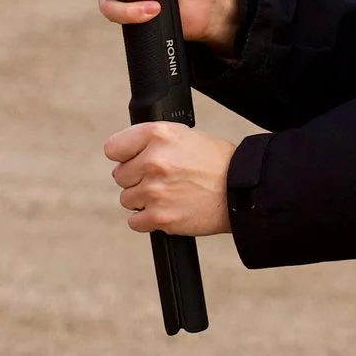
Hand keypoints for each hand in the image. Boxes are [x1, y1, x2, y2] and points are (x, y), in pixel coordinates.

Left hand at [105, 122, 233, 236]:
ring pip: (127, 199)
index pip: (113, 148)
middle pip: (119, 176)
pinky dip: (147, 220)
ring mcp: (155, 191)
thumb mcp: (183, 135)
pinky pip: (135, 221)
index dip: (125, 155)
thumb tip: (124, 155)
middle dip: (137, 179)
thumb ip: (151, 142)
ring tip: (169, 194)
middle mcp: (153, 161)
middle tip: (162, 179)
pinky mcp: (160, 217)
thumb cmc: (216, 162)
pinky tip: (167, 210)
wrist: (242, 190)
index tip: (134, 160)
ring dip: (143, 200)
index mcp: (157, 134)